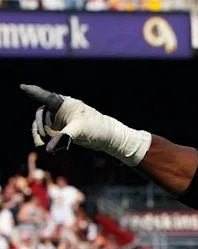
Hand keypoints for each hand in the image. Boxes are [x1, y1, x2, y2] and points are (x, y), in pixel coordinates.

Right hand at [22, 84, 150, 165]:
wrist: (109, 137)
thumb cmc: (97, 129)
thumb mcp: (80, 131)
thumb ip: (64, 137)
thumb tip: (48, 148)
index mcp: (65, 104)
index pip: (46, 97)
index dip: (34, 92)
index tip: (23, 86)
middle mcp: (60, 109)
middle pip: (40, 116)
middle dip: (39, 128)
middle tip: (42, 141)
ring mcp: (61, 119)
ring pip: (43, 125)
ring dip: (42, 136)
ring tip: (46, 146)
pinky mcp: (63, 128)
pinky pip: (48, 133)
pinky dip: (47, 140)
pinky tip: (51, 148)